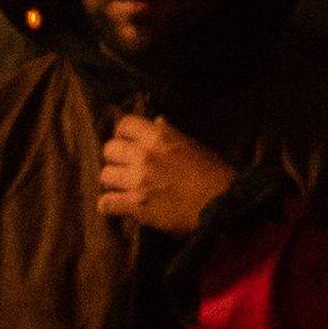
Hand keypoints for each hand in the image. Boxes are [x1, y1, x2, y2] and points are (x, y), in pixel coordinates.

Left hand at [95, 110, 234, 236]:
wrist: (222, 205)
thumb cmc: (214, 175)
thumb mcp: (194, 146)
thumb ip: (171, 134)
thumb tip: (157, 122)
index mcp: (159, 137)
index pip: (124, 124)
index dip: (123, 133)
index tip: (127, 142)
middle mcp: (143, 155)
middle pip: (109, 149)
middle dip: (116, 158)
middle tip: (125, 167)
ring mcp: (137, 180)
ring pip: (105, 175)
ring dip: (113, 182)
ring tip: (123, 187)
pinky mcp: (135, 204)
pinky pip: (106, 203)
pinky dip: (109, 206)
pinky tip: (116, 207)